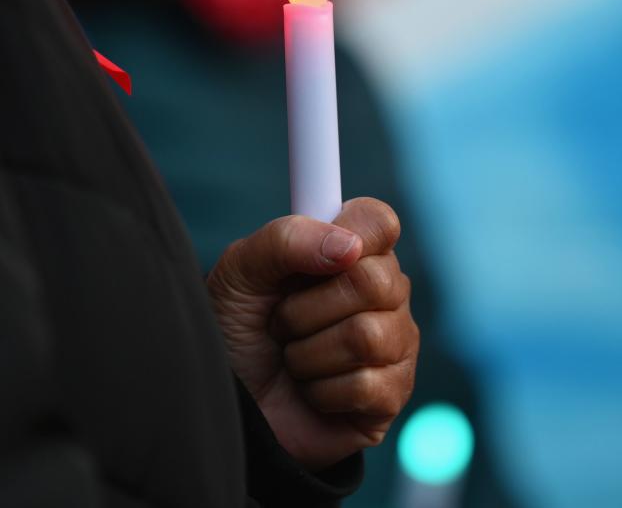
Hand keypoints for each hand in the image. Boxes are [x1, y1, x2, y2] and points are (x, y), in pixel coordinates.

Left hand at [206, 198, 417, 470]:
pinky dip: (319, 391)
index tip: (309, 260)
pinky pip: (365, 386)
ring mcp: (393, 344)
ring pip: (366, 336)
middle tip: (281, 322)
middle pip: (374, 280)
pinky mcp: (391, 394)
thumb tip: (348, 246)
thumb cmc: (237, 329)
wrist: (227, 399)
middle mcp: (383, 294)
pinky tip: (310, 391)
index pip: (378, 222)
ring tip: (292, 358)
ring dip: (307, 354)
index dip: (348, 235)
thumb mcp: (241, 272)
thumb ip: (285, 240)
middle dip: (305, 309)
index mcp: (351, 251)